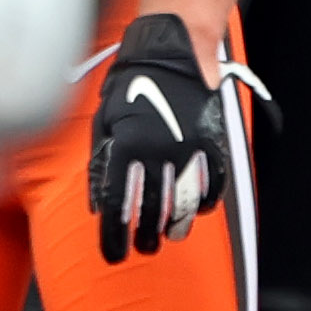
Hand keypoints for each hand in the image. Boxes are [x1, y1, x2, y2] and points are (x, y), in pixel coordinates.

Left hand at [86, 12, 230, 261]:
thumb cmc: (130, 87)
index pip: (118, 206)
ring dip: (176, 227)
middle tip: (142, 248)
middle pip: (153, 212)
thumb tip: (97, 206)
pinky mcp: (213, 146)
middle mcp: (159, 154)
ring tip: (167, 237)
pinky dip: (204, 204)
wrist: (171, 55)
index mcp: (127, 147)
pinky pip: (212, 186)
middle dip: (145, 236)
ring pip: (186, 206)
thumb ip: (101, 164)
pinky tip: (195, 213)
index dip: (114, 236)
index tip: (113, 255)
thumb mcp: (104, 122)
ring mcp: (190, 151)